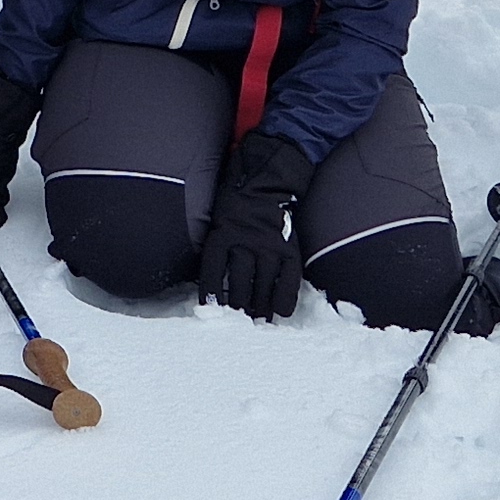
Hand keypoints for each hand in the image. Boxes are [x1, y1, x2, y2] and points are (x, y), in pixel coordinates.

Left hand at [201, 132, 313, 320]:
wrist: (270, 176)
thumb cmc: (238, 198)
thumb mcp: (218, 214)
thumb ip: (217, 240)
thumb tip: (211, 273)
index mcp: (223, 231)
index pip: (212, 269)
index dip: (210, 292)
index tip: (209, 310)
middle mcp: (246, 241)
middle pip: (239, 283)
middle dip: (237, 307)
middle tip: (238, 322)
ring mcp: (270, 245)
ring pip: (263, 285)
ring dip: (260, 307)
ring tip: (258, 322)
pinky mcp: (289, 247)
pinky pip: (289, 278)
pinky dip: (285, 297)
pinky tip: (282, 312)